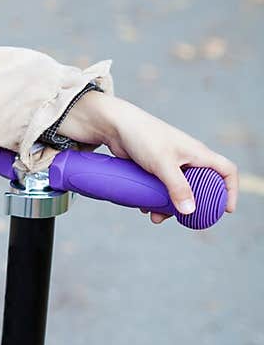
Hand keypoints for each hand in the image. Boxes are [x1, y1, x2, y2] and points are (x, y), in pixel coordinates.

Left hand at [101, 97, 238, 224]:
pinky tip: (143, 207)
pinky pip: (161, 188)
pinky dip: (155, 199)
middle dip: (193, 205)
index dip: (231, 189)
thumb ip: (178, 188)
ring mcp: (171, 163)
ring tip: (155, 217)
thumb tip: (190, 211)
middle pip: (202, 186)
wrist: (114, 125)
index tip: (226, 209)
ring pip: (178, 190)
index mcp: (197, 153)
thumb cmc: (143, 137)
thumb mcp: (162, 164)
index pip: (226, 170)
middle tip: (185, 219)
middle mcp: (187, 158)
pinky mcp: (154, 167)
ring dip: (169, 206)